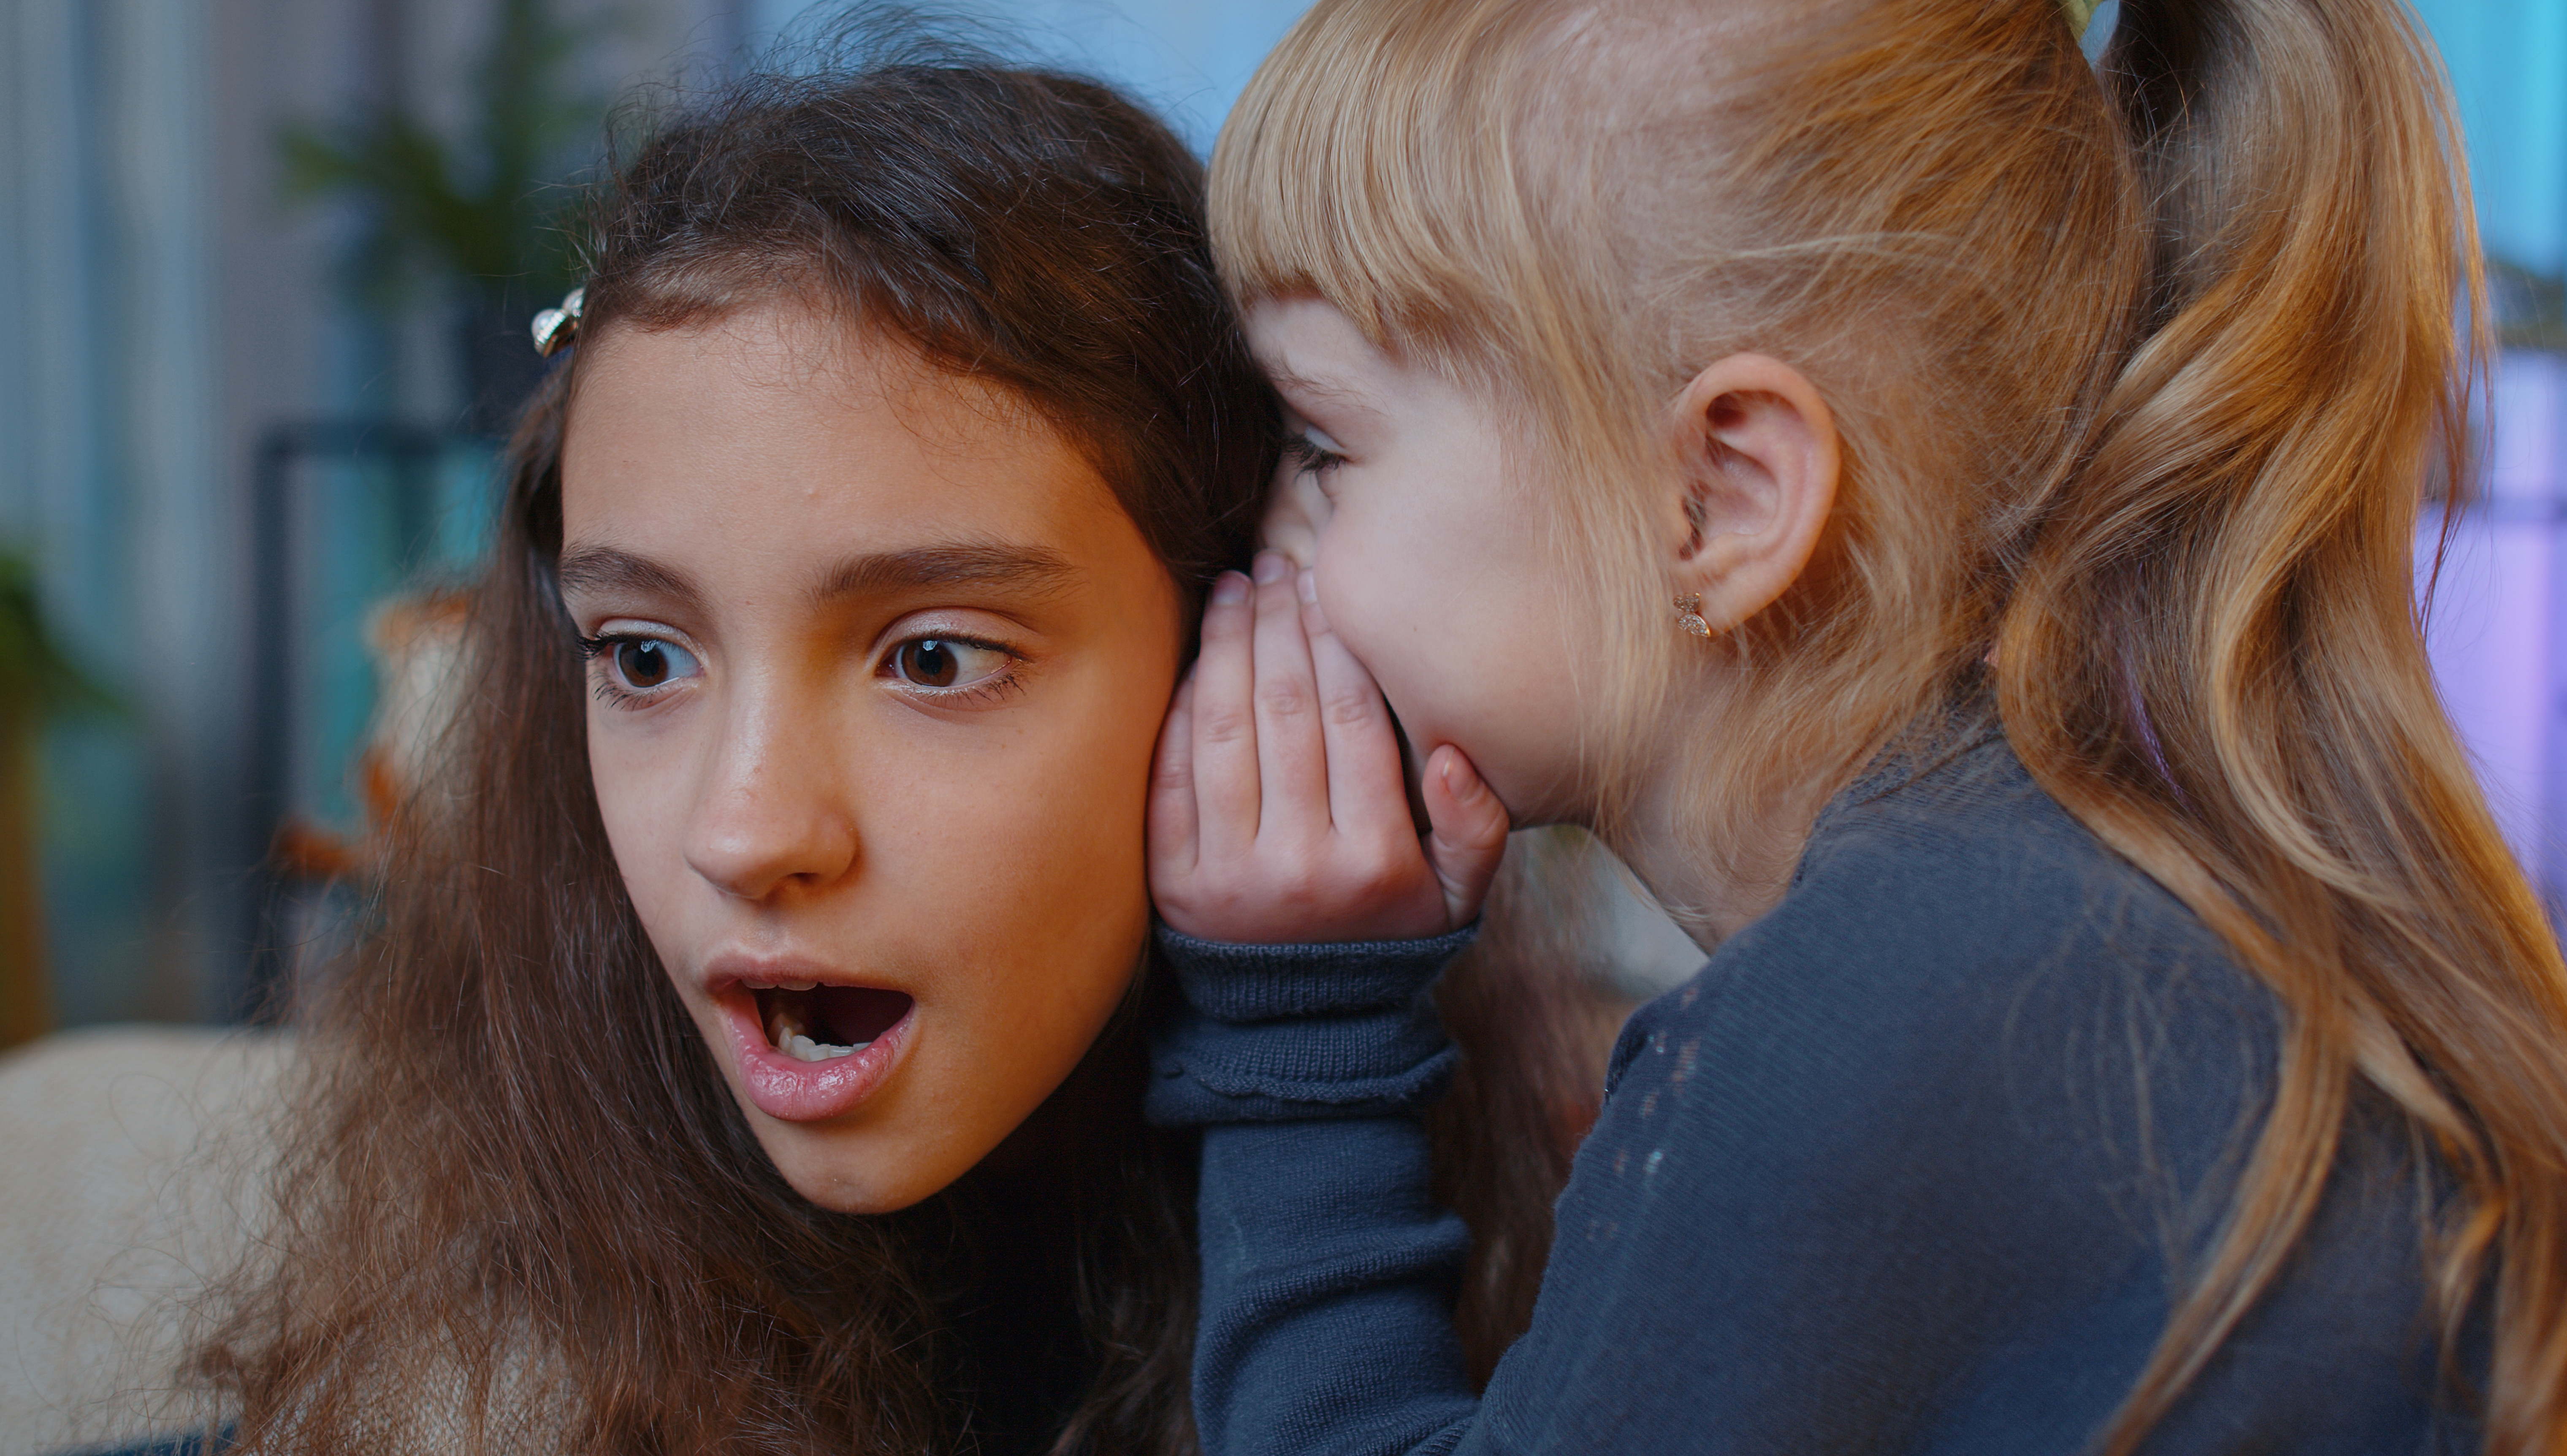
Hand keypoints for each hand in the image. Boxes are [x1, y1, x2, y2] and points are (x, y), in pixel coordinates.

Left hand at [1150, 552, 1510, 943]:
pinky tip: (1198, 658)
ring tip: (1234, 591)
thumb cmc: (1388, 935)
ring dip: (1226, 648)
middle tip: (1273, 566)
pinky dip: (1182, 707)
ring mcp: (1229, 876)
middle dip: (1277, 624)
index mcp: (1374, 862)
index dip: (1335, 640)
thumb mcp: (1460, 898)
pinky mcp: (1172, 883)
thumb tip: (1452, 750)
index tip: (1323, 585)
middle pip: (1286, 712)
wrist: (1301, 1026)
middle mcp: (1300, 867)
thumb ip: (1477, 827)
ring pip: (1225, 731)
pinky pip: (1172, 775)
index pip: (1353, 720)